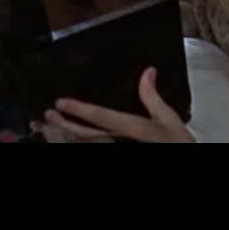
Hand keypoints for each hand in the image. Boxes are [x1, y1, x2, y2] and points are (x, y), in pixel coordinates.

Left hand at [43, 67, 193, 142]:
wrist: (182, 157)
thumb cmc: (178, 146)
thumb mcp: (170, 122)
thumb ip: (153, 97)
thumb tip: (148, 71)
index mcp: (133, 129)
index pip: (100, 118)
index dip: (78, 110)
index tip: (59, 102)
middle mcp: (119, 143)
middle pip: (84, 136)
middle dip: (63, 126)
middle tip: (47, 115)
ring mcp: (115, 150)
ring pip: (81, 146)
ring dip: (63, 138)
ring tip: (47, 129)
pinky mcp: (114, 155)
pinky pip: (87, 151)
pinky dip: (72, 145)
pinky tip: (64, 140)